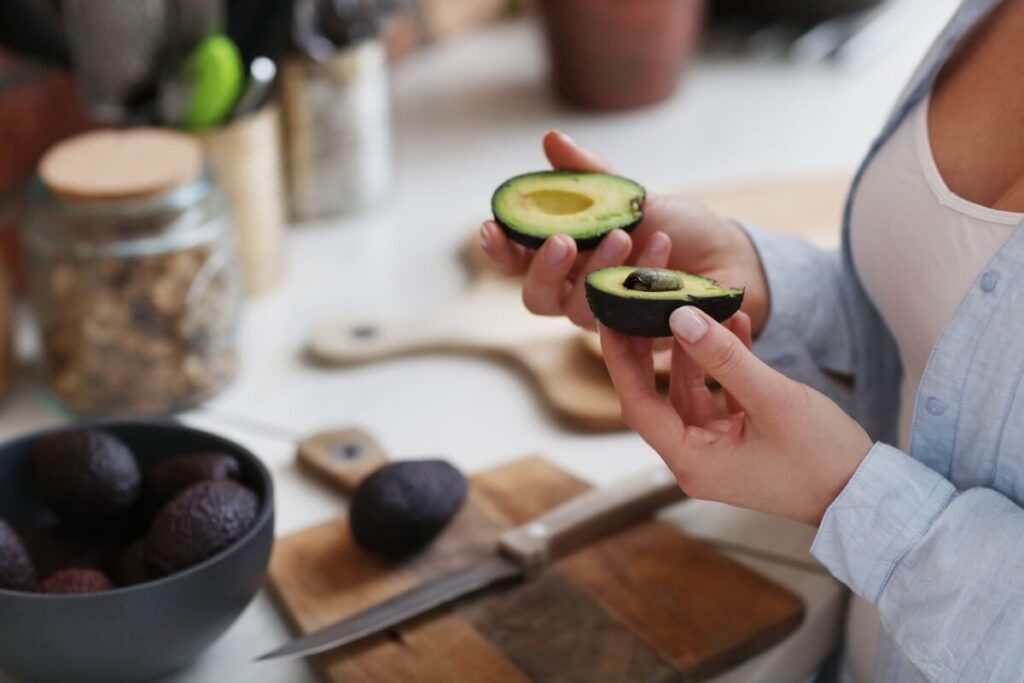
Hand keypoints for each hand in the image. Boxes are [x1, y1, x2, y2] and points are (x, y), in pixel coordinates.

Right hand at [480, 130, 769, 332]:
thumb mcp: (631, 194)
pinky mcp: (638, 337)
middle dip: (544, 269)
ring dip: (599, 269)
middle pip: (536, 296)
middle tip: (563, 240)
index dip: (499, 249)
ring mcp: (605, 319)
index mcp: (567, 258)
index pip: (516, 262)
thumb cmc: (678, 228)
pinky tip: (660, 250)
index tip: (491, 227)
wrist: (731, 258)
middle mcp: (577, 292)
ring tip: (626, 234)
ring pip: (578, 310)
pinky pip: (625, 316)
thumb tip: (551, 139)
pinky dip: (640, 278)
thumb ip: (588, 176)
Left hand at [599, 307, 871, 525]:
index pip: (637, 405)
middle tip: (638, 306)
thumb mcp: (772, 399)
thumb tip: (680, 317)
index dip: (620, 361)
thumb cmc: (822, 457)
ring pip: (689, 393)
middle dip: (649, 352)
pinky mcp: (737, 443)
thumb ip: (724, 358)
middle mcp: (695, 460)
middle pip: (656, 398)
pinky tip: (736, 327)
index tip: (609, 320)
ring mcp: (716, 453)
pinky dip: (722, 367)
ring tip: (700, 305)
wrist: (866, 496)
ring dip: (696, 352)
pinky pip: (718, 398)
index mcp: (692, 461)